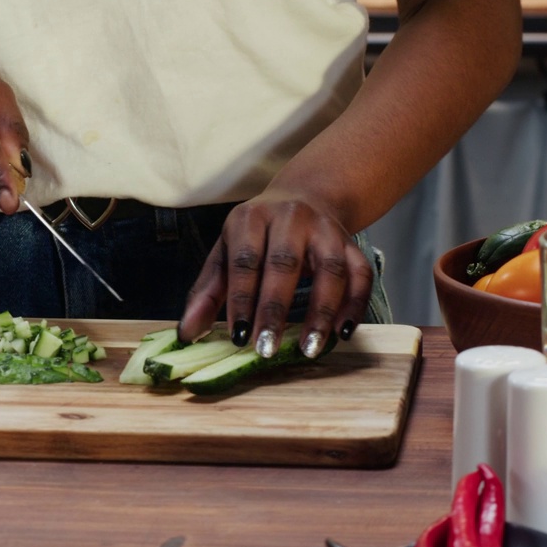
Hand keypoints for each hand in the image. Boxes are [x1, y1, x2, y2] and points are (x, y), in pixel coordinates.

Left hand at [177, 189, 373, 358]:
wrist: (304, 198)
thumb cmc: (256, 236)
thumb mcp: (225, 254)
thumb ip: (207, 293)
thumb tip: (186, 334)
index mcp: (251, 218)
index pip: (245, 260)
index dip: (241, 299)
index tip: (239, 336)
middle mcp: (291, 218)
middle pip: (285, 264)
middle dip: (274, 310)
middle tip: (266, 348)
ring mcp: (326, 229)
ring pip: (330, 269)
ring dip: (321, 311)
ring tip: (309, 348)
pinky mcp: (352, 244)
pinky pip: (360, 274)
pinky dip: (354, 305)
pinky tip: (342, 333)